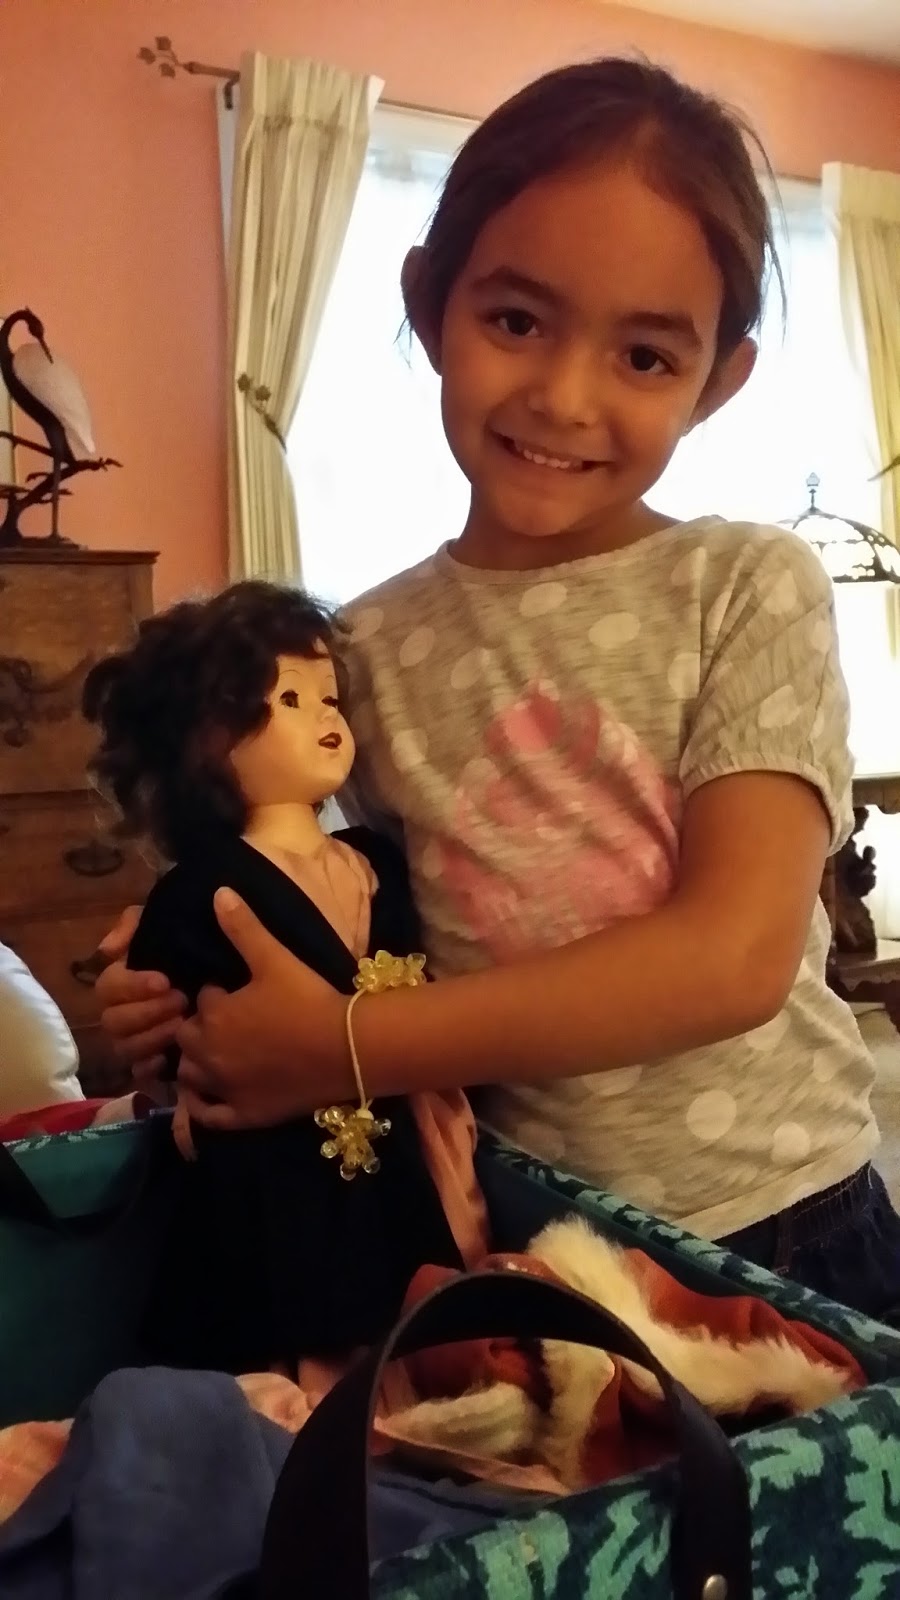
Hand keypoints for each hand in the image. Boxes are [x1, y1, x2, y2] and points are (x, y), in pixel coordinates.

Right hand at [94, 905, 186, 1084]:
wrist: (232, 971)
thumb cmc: (196, 947)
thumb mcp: (170, 922)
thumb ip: (135, 923)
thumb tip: (108, 949)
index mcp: (124, 980)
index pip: (108, 985)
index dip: (132, 985)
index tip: (165, 980)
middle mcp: (124, 1011)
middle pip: (113, 1021)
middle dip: (146, 1012)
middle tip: (181, 1002)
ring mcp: (136, 1039)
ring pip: (124, 1048)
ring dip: (150, 1037)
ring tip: (182, 1026)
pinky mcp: (153, 1062)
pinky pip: (138, 1073)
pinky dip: (150, 1067)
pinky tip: (169, 1058)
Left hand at [175, 888, 347, 1130]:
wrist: (346, 1048)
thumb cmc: (308, 999)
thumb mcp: (274, 958)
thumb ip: (243, 927)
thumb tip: (218, 891)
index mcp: (212, 1014)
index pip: (201, 1000)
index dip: (217, 996)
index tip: (236, 993)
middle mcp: (208, 1053)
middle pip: (188, 1037)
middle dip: (200, 1028)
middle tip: (229, 1023)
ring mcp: (224, 1088)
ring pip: (190, 1075)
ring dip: (196, 1063)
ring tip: (218, 1055)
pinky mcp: (243, 1114)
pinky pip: (206, 1115)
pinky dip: (199, 1108)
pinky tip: (205, 1098)